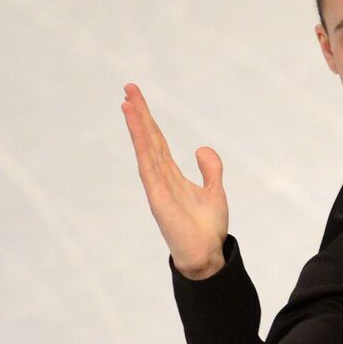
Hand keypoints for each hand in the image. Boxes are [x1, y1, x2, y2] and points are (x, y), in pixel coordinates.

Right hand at [122, 83, 228, 278]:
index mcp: (172, 175)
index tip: (136, 97)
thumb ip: (210, 170)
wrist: (207, 255)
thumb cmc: (206, 229)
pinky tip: (137, 130)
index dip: (148, 119)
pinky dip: (142, 147)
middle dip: (139, 114)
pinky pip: (148, 167)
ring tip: (128, 102)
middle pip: (149, 139)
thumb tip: (200, 148)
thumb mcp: (214, 191)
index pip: (157, 140)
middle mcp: (161, 177)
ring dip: (137, 126)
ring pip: (146, 149)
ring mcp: (157, 186)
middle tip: (129, 88)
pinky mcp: (158, 197)